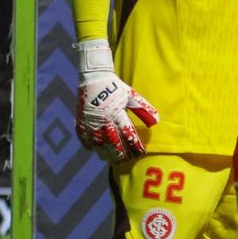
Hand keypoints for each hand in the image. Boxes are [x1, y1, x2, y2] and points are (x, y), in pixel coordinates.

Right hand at [74, 40, 158, 161]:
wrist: (94, 78)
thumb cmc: (116, 87)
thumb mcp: (132, 96)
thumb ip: (143, 109)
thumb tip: (156, 122)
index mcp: (116, 113)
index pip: (127, 134)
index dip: (135, 145)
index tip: (141, 153)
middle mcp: (102, 120)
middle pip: (112, 143)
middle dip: (120, 154)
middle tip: (126, 160)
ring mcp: (90, 122)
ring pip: (98, 144)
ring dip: (105, 153)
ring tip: (113, 160)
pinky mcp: (81, 122)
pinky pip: (84, 138)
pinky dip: (91, 146)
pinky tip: (97, 151)